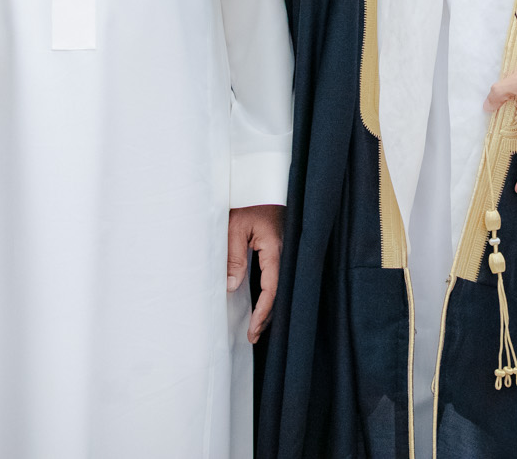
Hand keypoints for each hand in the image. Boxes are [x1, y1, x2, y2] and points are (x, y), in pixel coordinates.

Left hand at [227, 204, 282, 343]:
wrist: (260, 180)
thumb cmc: (247, 201)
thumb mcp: (234, 228)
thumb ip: (233, 257)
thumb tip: (232, 287)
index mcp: (275, 249)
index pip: (272, 288)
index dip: (263, 312)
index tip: (253, 330)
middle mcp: (284, 252)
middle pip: (279, 291)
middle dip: (267, 316)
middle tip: (253, 336)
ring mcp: (284, 250)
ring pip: (280, 285)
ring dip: (269, 306)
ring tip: (256, 326)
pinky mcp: (279, 247)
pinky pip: (277, 274)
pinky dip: (270, 292)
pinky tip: (262, 301)